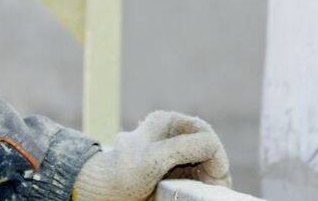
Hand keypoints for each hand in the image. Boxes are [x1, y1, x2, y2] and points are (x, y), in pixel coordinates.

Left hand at [73, 111, 230, 200]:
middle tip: (218, 189)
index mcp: (169, 123)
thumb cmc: (121, 175)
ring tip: (211, 193)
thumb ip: (185, 147)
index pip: (205, 134)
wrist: (99, 196)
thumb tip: (213, 146)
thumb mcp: (154, 158)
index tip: (218, 176)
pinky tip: (200, 194)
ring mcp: (173, 155)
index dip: (215, 154)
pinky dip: (201, 186)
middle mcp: (174, 136)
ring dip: (210, 179)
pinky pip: (196, 178)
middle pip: (207, 150)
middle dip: (215, 169)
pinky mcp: (173, 173)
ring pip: (204, 165)